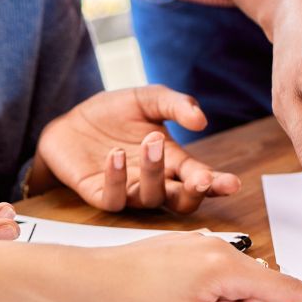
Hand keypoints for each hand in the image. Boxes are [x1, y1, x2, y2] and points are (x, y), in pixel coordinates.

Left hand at [33, 86, 240, 213]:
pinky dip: (117, 177)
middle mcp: (155, 182)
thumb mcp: (148, 99)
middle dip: (196, 192)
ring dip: (154, 172)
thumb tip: (201, 120)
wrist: (69, 121)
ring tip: (151, 141)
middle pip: (183, 201)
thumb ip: (175, 105)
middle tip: (201, 178)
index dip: (218, 184)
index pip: (201, 179)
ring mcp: (129, 191)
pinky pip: (114, 198)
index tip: (232, 183)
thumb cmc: (114, 114)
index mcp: (173, 162)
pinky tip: (115, 154)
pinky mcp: (100, 195)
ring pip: (151, 198)